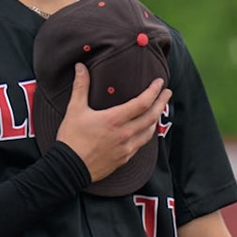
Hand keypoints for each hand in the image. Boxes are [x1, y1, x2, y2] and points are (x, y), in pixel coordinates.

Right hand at [54, 63, 170, 184]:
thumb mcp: (74, 110)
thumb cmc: (71, 139)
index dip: (154, 91)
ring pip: (149, 132)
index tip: (160, 83)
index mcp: (115, 119)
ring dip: (156, 119)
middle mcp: (125, 134)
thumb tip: (80, 67)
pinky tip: (145, 130)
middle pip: (152, 116)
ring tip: (158, 110)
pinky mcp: (124, 159)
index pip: (142, 102)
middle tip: (167, 93)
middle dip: (162, 102)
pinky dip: (146, 134)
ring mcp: (126, 148)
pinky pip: (140, 144)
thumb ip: (80, 87)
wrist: (69, 169)